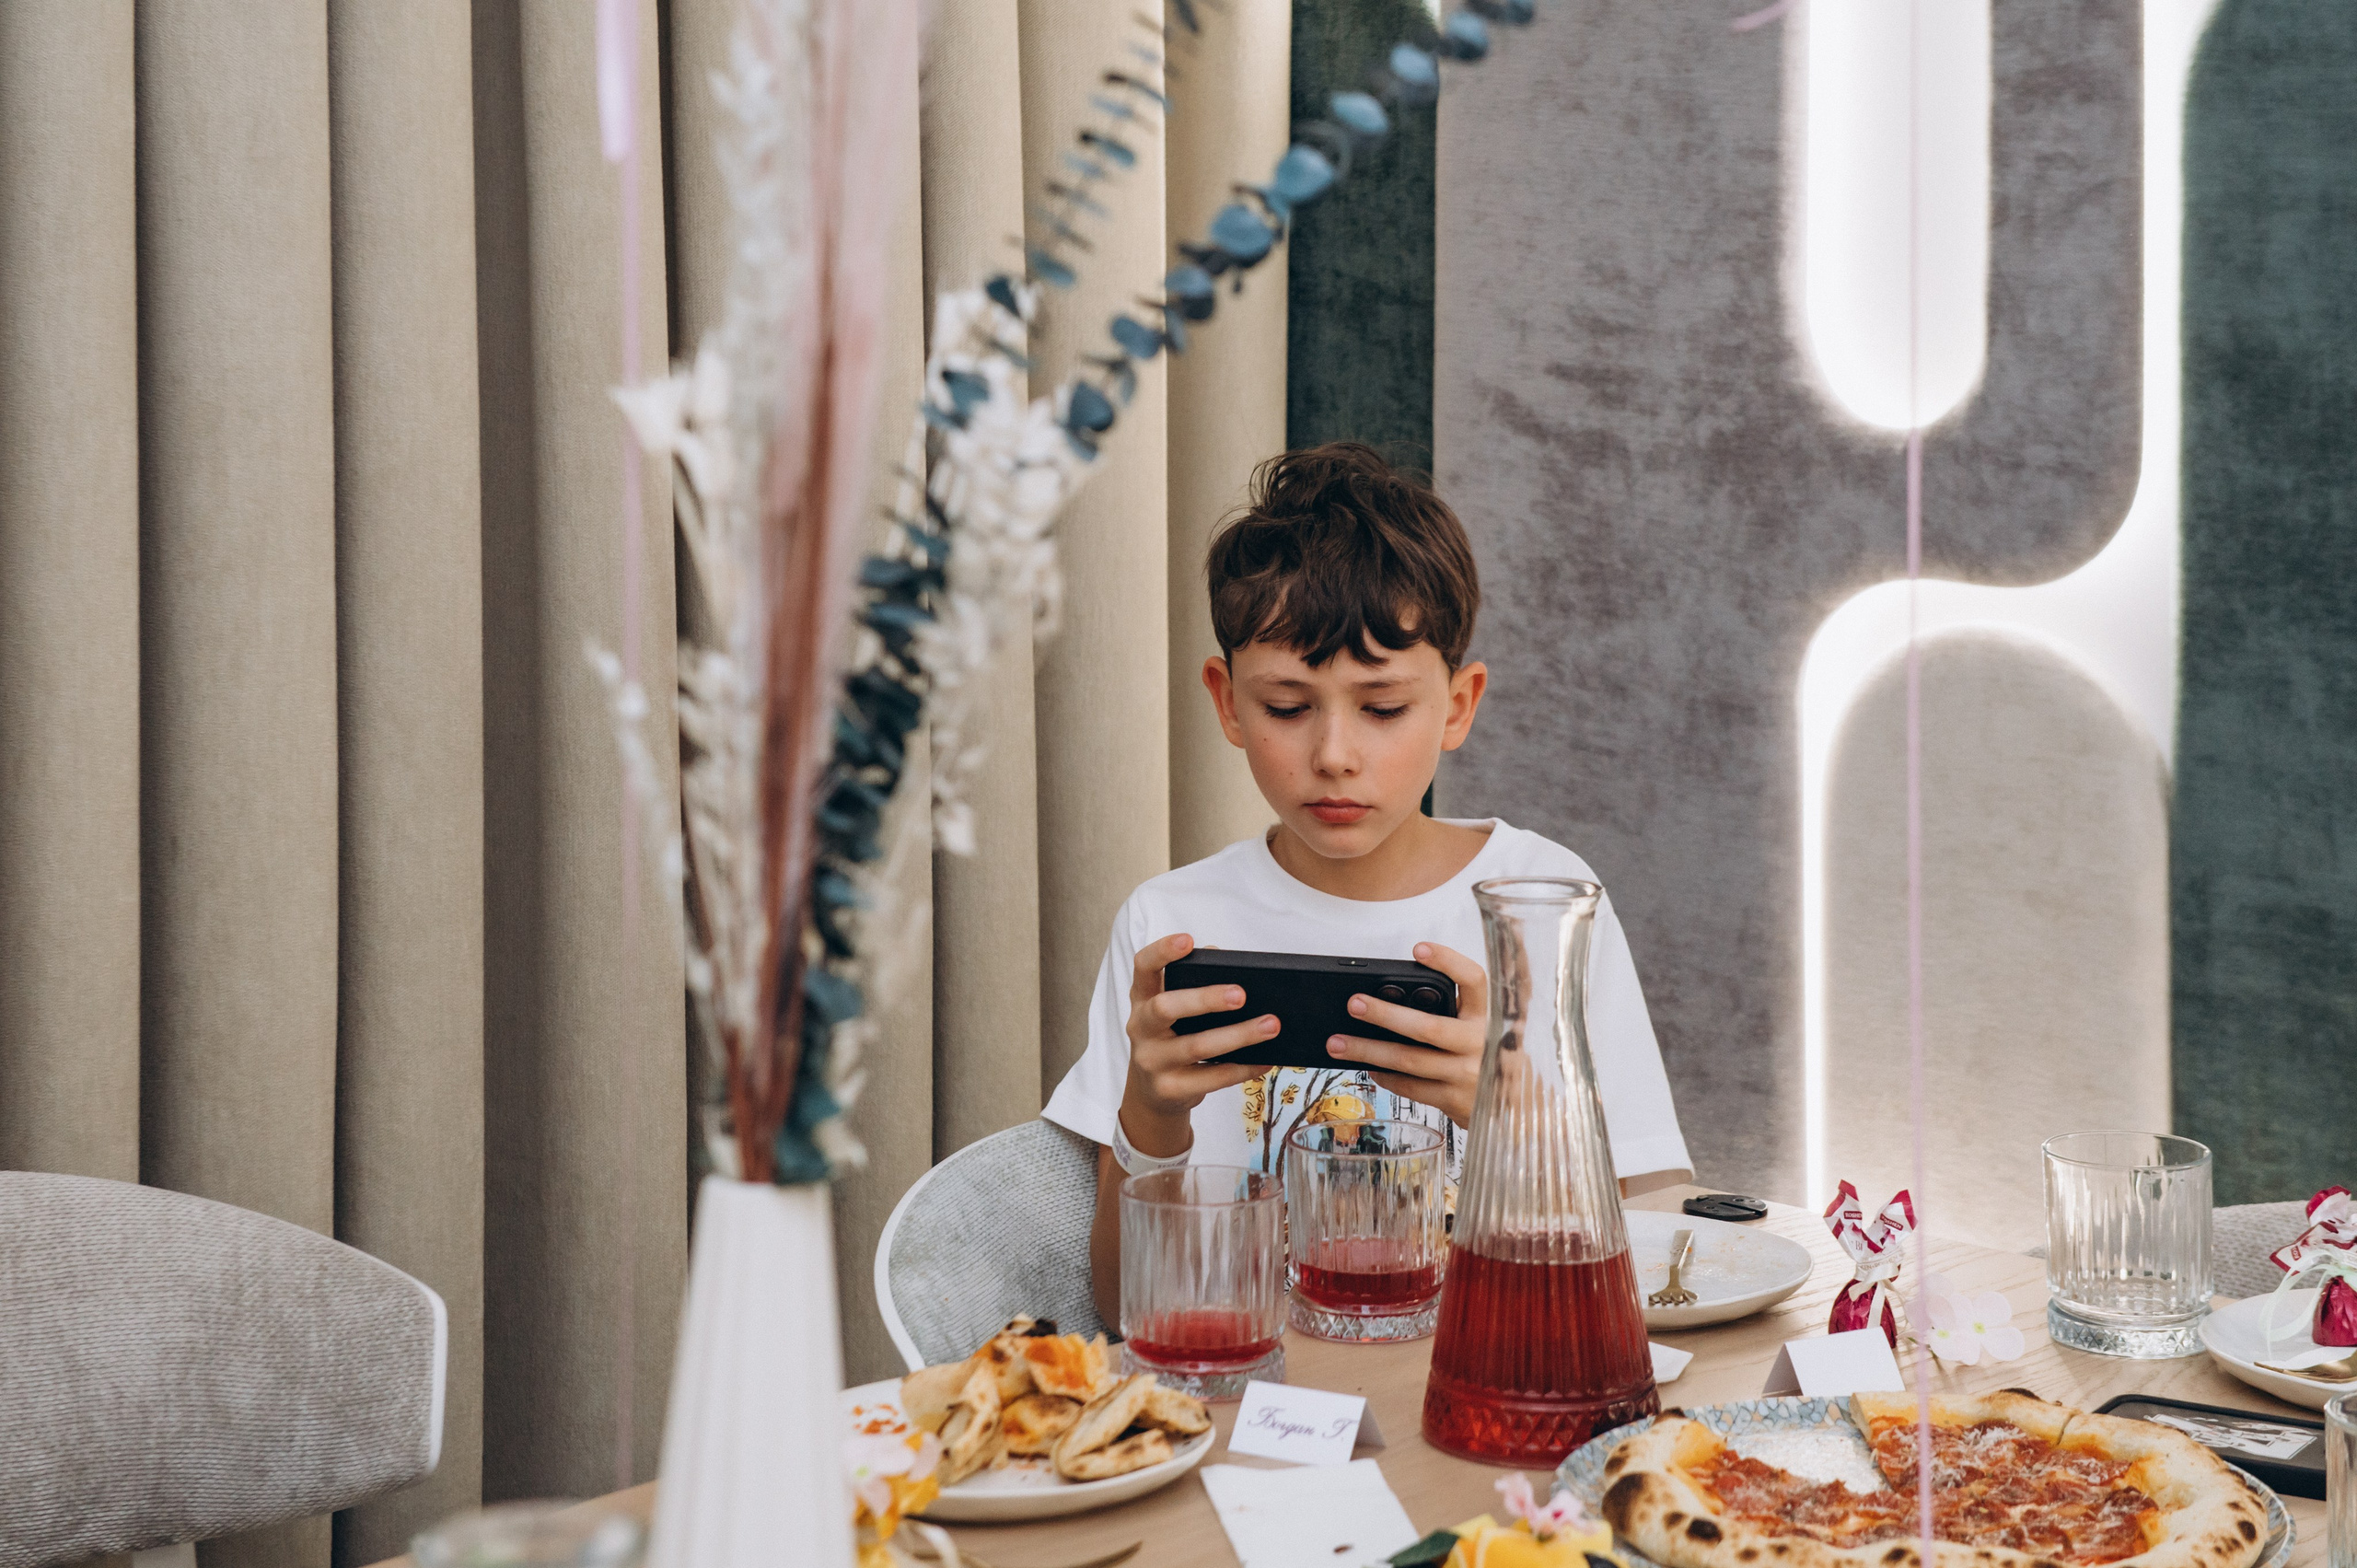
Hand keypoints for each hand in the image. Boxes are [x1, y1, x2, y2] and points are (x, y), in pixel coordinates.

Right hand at [1120, 933, 1277, 1157]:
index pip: (1143, 967)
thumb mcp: (1173, 1008)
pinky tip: (1264, 1059)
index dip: (1162, 952)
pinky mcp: (1169, 1089)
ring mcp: (1152, 1061)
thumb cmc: (1172, 1037)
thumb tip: (1224, 959)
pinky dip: (1242, 1068)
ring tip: (1270, 1025)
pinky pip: (1211, 1079)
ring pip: (1196, 1047)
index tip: (1188, 940)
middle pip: (1165, 1008)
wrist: (1153, 1092)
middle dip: (1204, 999)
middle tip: (1240, 994)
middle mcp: (1140, 1027)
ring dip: (1238, 1035)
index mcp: (1142, 998)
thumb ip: (1194, 980)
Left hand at [1325, 941, 1487, 1126]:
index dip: (1448, 961)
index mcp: (1491, 1016)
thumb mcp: (1491, 1028)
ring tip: (1337, 1043)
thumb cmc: (1494, 1059)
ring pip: (1409, 1060)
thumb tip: (1402, 993)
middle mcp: (1482, 1044)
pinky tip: (1370, 1066)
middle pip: (1428, 1026)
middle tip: (1354, 1003)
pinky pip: (1411, 1087)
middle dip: (1385, 1014)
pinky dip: (1386, 1076)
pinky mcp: (1455, 1101)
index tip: (1418, 949)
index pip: (1475, 981)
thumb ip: (1462, 1009)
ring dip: (1369, 1050)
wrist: (1523, 1113)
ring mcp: (1469, 1076)